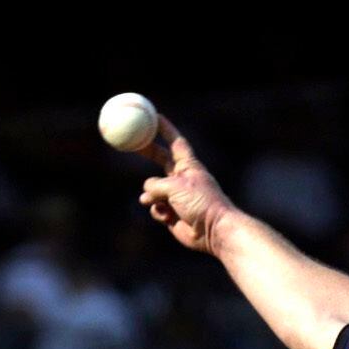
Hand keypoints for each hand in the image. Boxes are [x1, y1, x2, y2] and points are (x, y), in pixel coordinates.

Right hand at [137, 136, 229, 255]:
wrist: (214, 231)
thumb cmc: (201, 203)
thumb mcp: (175, 187)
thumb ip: (156, 185)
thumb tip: (146, 193)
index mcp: (188, 166)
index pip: (175, 142)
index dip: (165, 128)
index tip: (154, 116)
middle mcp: (182, 178)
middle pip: (161, 160)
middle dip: (149, 152)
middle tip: (134, 144)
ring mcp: (177, 196)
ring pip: (153, 190)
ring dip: (152, 196)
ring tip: (161, 204)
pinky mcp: (173, 214)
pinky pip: (156, 209)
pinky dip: (158, 212)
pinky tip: (167, 217)